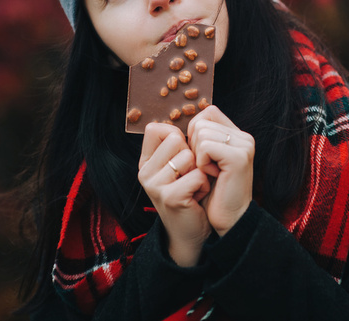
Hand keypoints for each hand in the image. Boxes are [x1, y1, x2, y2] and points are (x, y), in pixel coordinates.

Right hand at [138, 123, 211, 265]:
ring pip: (188, 156)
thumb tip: (191, 117)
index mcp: (145, 161)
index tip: (182, 156)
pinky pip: (197, 176)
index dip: (177, 137)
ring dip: (199, 171)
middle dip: (192, 155)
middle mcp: (144, 172)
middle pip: (175, 138)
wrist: (190, 232)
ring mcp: (154, 185)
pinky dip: (203, 185)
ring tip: (192, 188)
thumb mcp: (179, 166)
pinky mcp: (169, 197)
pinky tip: (196, 197)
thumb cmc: (189, 193)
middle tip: (188, 177)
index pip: (156, 128)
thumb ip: (177, 144)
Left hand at [187, 106, 254, 236]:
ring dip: (197, 157)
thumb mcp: (205, 160)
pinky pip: (205, 147)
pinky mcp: (239, 157)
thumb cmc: (212, 193)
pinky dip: (201, 163)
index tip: (201, 158)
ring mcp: (243, 146)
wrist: (227, 220)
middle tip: (207, 169)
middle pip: (201, 122)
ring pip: (201, 133)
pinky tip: (213, 177)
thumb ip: (200, 138)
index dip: (194, 133)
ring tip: (210, 174)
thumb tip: (175, 123)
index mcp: (237, 135)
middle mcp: (243, 137)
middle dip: (194, 147)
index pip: (208, 113)